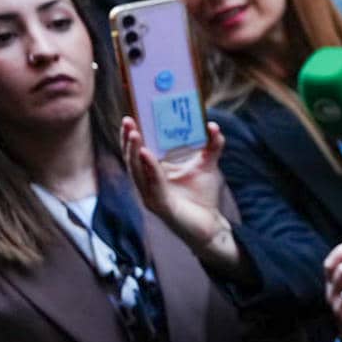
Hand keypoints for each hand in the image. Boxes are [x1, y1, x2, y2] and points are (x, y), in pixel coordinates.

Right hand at [121, 116, 231, 252]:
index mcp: (154, 173)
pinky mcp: (161, 206)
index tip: (131, 116)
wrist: (210, 225)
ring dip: (134, 152)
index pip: (138, 152)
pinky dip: (150, 169)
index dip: (132, 136)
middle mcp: (148, 184)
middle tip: (128, 121)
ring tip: (134, 135)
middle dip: (128, 140)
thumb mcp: (208, 165)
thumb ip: (212, 146)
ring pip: (137, 172)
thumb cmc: (202, 196)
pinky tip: (147, 155)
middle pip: (132, 160)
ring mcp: (151, 196)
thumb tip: (212, 125)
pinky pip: (152, 185)